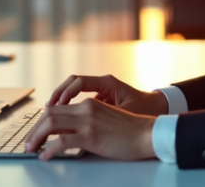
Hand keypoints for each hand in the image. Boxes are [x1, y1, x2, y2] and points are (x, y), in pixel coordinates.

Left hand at [24, 98, 156, 160]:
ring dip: (36, 138)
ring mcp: (88, 122)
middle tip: (28, 144)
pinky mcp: (91, 136)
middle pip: (49, 115)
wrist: (147, 134)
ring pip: (51, 124)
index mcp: (89, 104)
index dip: (41, 121)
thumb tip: (68, 134)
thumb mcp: (105, 119)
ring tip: (31, 150)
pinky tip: (45, 156)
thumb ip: (88, 122)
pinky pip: (62, 141)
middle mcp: (86, 109)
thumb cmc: (130, 131)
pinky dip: (49, 150)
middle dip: (34, 130)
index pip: (56, 108)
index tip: (35, 133)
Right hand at [46, 74, 167, 115]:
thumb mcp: (124, 113)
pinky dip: (70, 107)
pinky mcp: (100, 100)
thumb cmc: (145, 109)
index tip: (58, 105)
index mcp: (107, 83)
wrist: (157, 109)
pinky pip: (80, 100)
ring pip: (74, 92)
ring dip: (61, 101)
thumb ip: (106, 116)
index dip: (65, 92)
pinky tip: (63, 119)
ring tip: (50, 115)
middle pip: (72, 84)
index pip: (79, 81)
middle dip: (57, 95)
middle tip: (47, 108)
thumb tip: (84, 123)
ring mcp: (100, 91)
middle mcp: (102, 84)